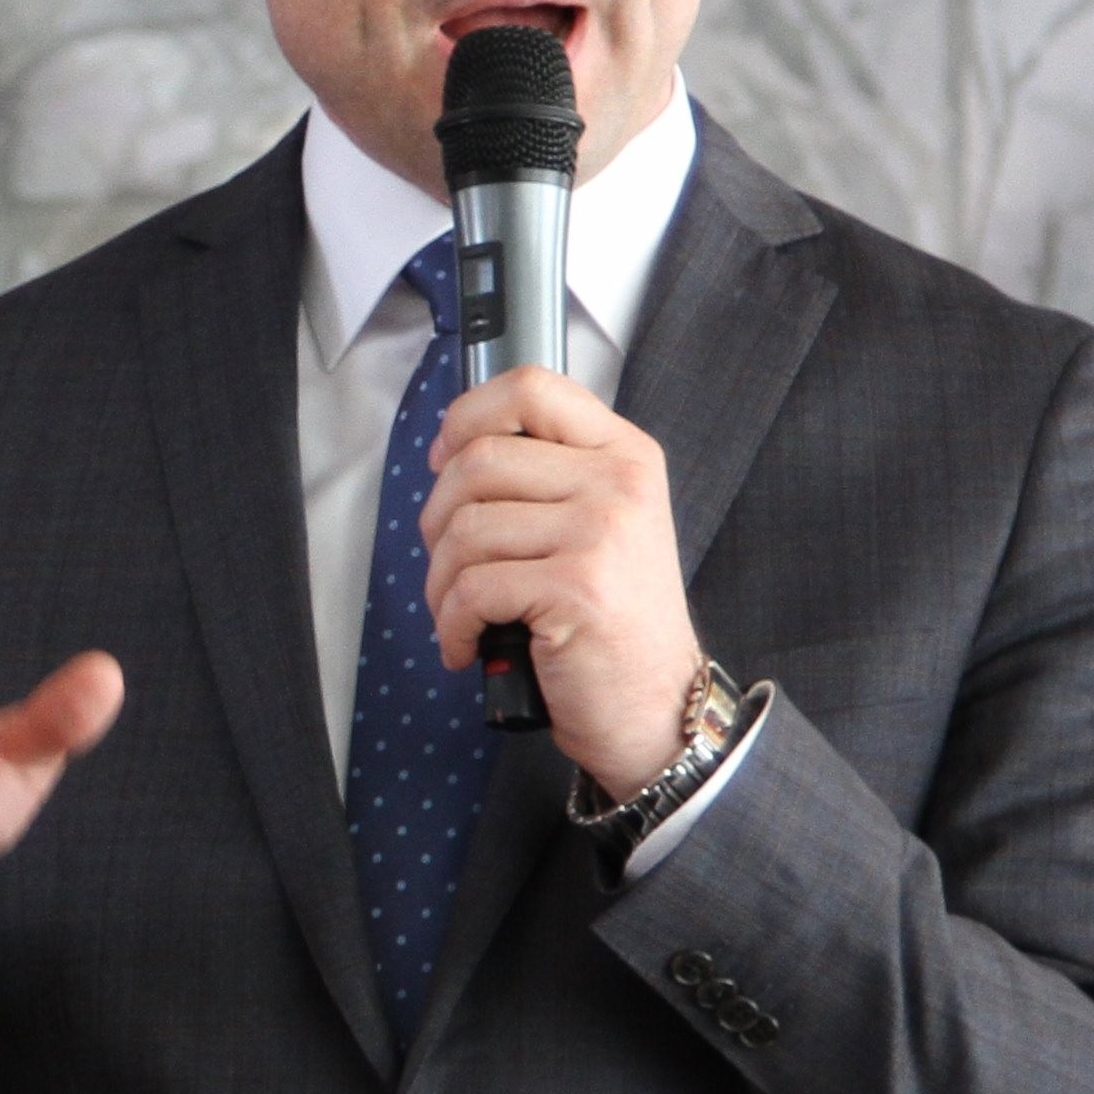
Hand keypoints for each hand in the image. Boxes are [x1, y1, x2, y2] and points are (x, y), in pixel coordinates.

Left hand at [419, 366, 706, 799]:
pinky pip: (471, 589)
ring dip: (441, 583)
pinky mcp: (577, 587)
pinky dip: (452, 625)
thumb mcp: (597, 524)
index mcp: (623, 453)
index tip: (444, 460)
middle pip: (477, 461)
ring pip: (465, 528)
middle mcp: (618, 482)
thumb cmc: (611, 619)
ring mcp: (601, 531)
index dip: (466, 417)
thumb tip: (449, 450)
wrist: (656, 705)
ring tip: (461, 616)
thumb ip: (544, 477)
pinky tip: (468, 646)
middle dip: (437, 521)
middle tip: (450, 567)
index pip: (529, 388)